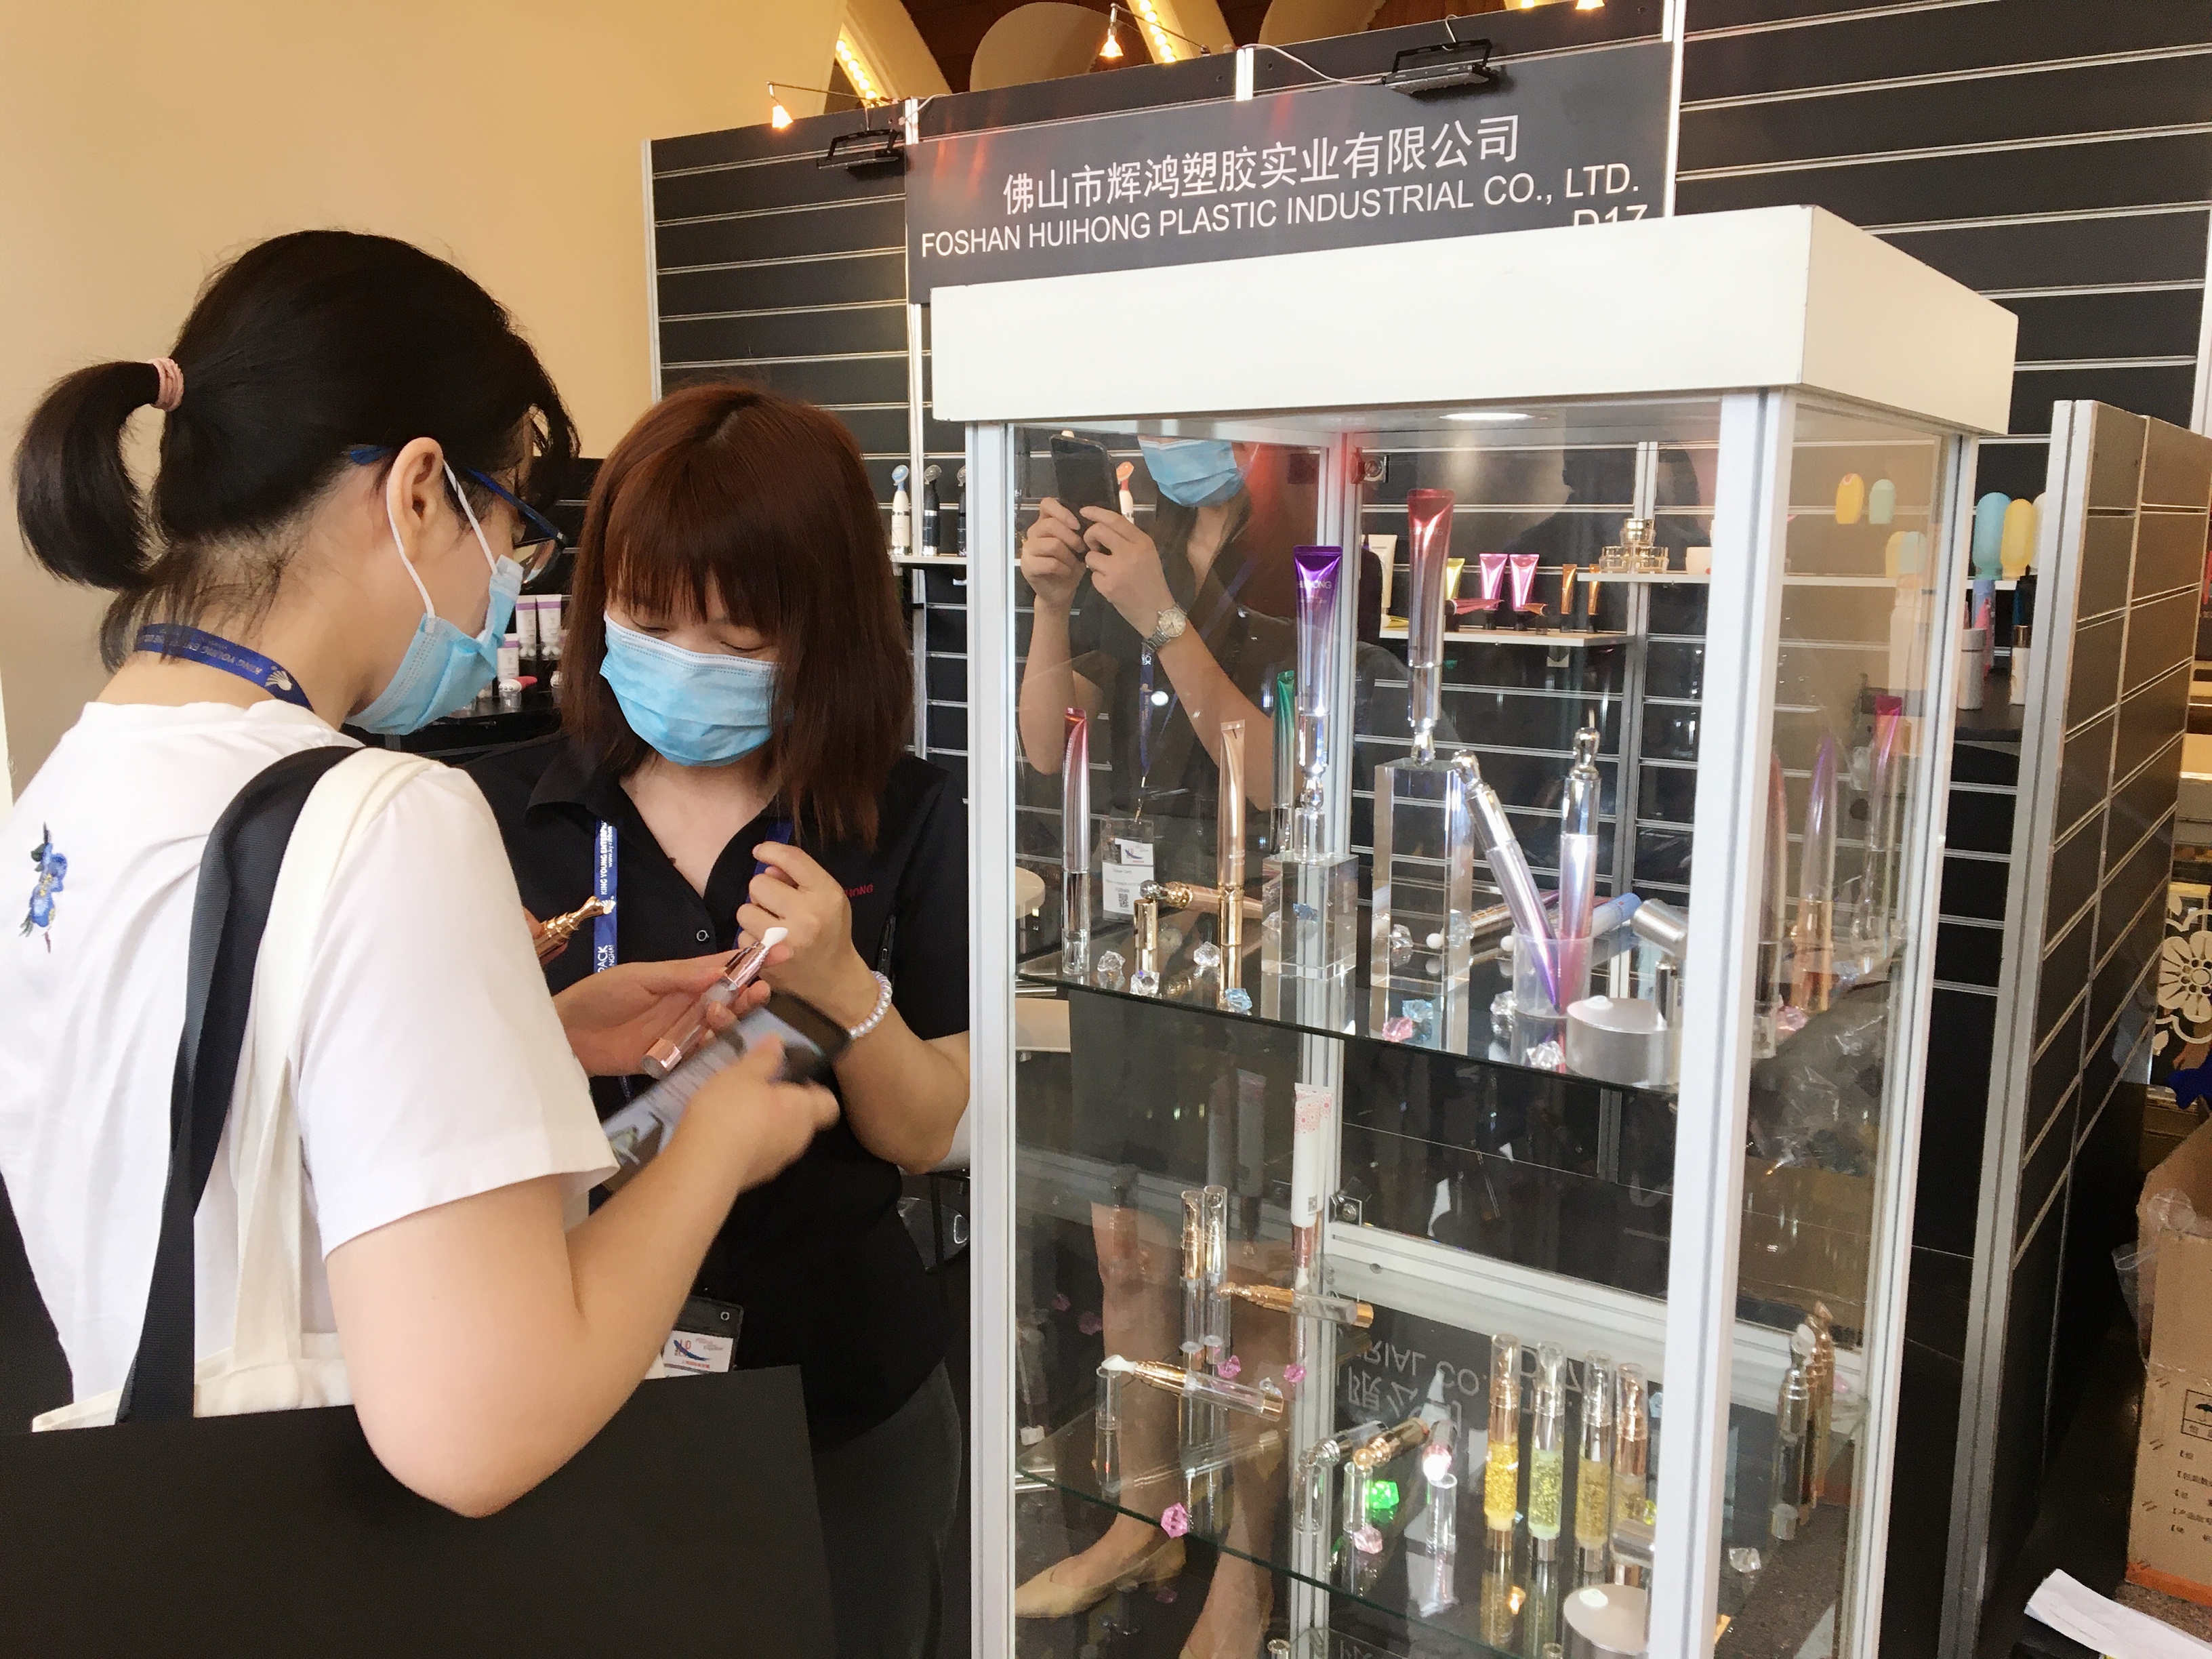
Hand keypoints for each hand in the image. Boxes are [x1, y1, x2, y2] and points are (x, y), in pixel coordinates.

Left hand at [552, 954, 765, 1076]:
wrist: (565, 1036)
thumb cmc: (599, 997)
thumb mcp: (638, 977)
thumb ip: (679, 975)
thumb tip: (721, 968)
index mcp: (680, 978)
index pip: (722, 966)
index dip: (751, 959)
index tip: (779, 950)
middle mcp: (687, 1004)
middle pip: (730, 997)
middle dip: (749, 992)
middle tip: (761, 990)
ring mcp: (681, 1031)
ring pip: (721, 1024)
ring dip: (731, 1016)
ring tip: (725, 1011)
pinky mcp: (673, 1058)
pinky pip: (703, 1052)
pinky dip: (714, 1045)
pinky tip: (715, 1037)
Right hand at [680, 1036, 840, 1190]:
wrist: (704, 1165)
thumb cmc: (731, 1110)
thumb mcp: (743, 1074)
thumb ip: (763, 1058)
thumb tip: (778, 1042)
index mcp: (804, 1111)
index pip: (828, 1104)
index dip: (815, 1090)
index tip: (793, 1078)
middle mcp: (798, 1139)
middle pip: (802, 1119)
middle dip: (784, 1104)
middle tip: (757, 1088)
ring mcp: (777, 1163)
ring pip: (779, 1137)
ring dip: (764, 1124)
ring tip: (735, 1108)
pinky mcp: (754, 1177)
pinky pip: (758, 1153)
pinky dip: (747, 1143)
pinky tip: (722, 1133)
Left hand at [739, 841, 881, 1029]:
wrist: (834, 979)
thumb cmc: (831, 931)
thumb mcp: (828, 897)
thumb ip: (800, 877)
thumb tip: (766, 866)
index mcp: (825, 896)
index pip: (791, 859)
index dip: (770, 850)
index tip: (761, 851)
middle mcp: (805, 917)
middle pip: (759, 883)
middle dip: (763, 891)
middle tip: (776, 904)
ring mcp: (783, 942)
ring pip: (745, 910)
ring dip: (754, 914)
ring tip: (771, 925)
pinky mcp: (767, 961)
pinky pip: (742, 936)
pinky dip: (751, 938)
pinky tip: (767, 944)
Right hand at [1020, 497, 1087, 612]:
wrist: (1060, 591)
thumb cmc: (1070, 566)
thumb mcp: (1077, 546)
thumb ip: (1078, 532)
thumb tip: (1089, 522)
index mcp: (1045, 523)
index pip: (1047, 504)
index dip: (1062, 512)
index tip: (1077, 526)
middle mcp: (1033, 533)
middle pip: (1051, 525)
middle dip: (1071, 537)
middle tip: (1081, 549)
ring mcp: (1028, 549)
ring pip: (1052, 544)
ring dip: (1069, 555)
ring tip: (1074, 563)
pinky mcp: (1028, 566)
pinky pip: (1050, 563)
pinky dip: (1063, 568)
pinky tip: (1067, 572)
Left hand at [1078, 507, 1176, 636]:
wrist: (1156, 613)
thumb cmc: (1151, 582)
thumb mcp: (1147, 554)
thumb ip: (1129, 539)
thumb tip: (1105, 524)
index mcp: (1142, 542)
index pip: (1115, 519)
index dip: (1096, 512)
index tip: (1084, 511)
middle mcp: (1130, 552)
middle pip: (1098, 531)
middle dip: (1090, 536)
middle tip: (1093, 545)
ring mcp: (1118, 569)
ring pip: (1091, 555)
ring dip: (1093, 561)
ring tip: (1106, 570)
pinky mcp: (1108, 585)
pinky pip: (1092, 575)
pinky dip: (1098, 579)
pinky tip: (1110, 585)